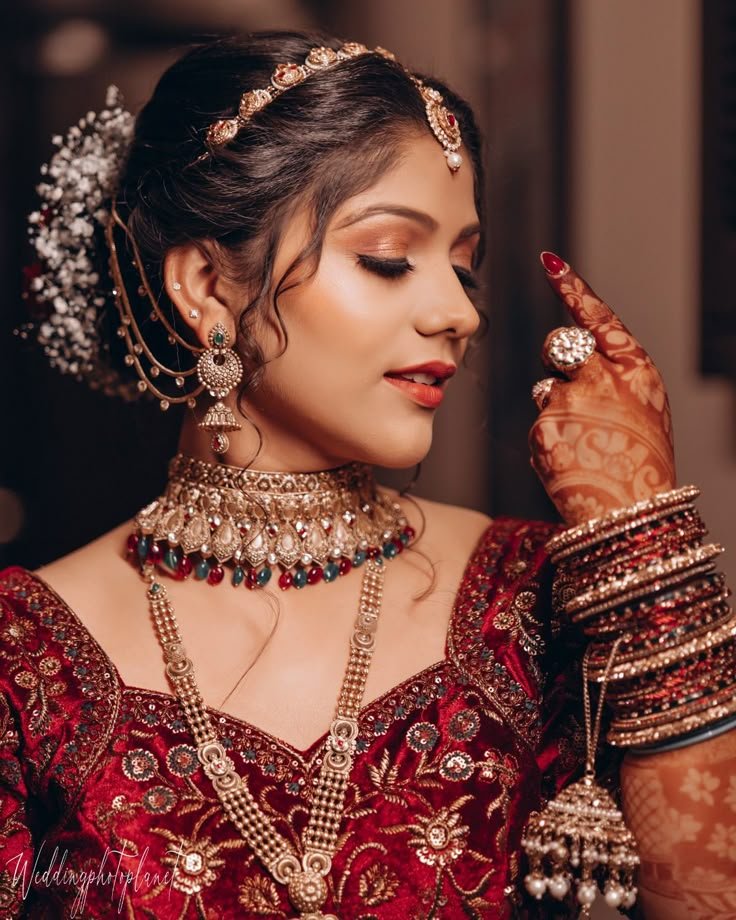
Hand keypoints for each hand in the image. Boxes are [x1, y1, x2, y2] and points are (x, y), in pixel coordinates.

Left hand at [529, 252, 675, 524]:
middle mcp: (601, 379)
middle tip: (574, 388)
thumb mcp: (642, 408)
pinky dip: (549, 440)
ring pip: (544, 389)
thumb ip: (611, 376)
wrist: (631, 514)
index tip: (549, 261)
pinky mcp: (541, 430)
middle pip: (558, 344)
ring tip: (583, 443)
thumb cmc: (642, 461)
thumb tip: (573, 357)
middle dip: (558, 358)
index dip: (573, 288)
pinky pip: (537, 424)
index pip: (598, 317)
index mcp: (635, 369)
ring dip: (556, 408)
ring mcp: (568, 403)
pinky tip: (570, 461)